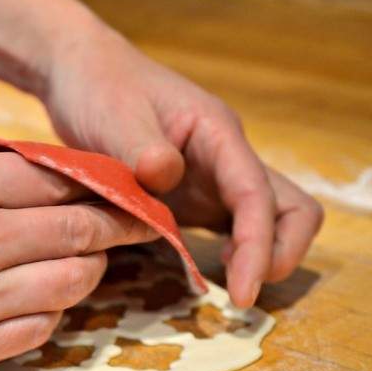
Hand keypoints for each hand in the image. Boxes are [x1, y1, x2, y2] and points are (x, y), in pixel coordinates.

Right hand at [0, 118, 158, 370]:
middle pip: (80, 229)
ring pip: (70, 284)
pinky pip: (36, 332)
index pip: (58, 178)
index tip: (117, 185)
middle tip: (140, 224)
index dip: (99, 180)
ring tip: (91, 263)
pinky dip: (52, 314)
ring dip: (90, 270)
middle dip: (122, 224)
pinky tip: (43, 303)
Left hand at [41, 28, 322, 306]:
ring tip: (223, 286)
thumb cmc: (100, 89)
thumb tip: (167, 178)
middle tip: (240, 293)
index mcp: (217, 133)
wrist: (83, 76)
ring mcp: (212, 178)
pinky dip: (227, 255)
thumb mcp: (114, 116)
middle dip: (278, 253)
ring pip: (265, 220)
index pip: (256, 195)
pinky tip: (198, 273)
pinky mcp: (192, 196)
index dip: (258, 246)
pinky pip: (228, 228)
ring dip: (258, 256)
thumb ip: (141, 148)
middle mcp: (226, 158)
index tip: (244, 292)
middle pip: (288, 208)